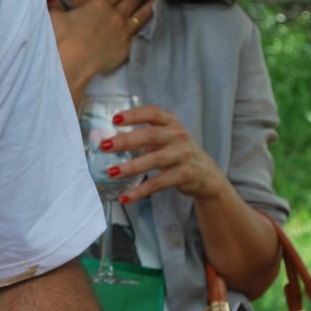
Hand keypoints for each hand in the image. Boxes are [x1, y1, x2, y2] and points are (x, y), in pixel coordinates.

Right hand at [49, 0, 154, 96]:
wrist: (72, 63)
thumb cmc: (61, 39)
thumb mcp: (55, 18)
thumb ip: (56, 7)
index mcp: (99, 4)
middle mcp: (114, 15)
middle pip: (132, 0)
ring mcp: (122, 31)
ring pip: (141, 15)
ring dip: (148, 6)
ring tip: (155, 0)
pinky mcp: (125, 48)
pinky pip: (140, 34)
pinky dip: (147, 25)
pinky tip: (151, 23)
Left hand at [100, 104, 224, 202]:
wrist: (206, 174)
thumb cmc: (176, 152)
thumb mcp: (164, 139)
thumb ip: (142, 137)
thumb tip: (108, 142)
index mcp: (171, 123)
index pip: (152, 113)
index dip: (134, 115)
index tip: (115, 119)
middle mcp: (178, 136)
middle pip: (150, 135)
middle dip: (126, 140)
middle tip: (104, 146)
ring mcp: (183, 155)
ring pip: (155, 160)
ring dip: (131, 166)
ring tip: (111, 172)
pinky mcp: (185, 174)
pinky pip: (159, 183)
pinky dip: (140, 191)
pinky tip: (125, 197)